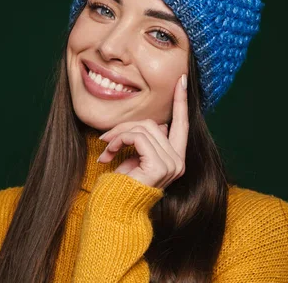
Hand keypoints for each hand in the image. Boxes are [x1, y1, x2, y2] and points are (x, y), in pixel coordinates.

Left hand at [97, 74, 188, 189]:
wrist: (116, 209)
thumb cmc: (122, 186)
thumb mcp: (134, 158)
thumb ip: (144, 141)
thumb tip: (151, 125)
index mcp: (175, 158)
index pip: (182, 124)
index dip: (181, 101)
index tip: (182, 79)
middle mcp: (178, 161)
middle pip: (154, 123)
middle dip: (126, 127)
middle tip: (105, 138)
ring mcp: (172, 164)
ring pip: (144, 128)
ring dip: (119, 135)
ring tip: (105, 149)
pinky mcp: (160, 165)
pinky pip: (137, 137)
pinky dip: (120, 140)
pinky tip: (108, 154)